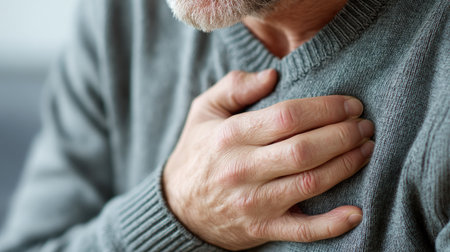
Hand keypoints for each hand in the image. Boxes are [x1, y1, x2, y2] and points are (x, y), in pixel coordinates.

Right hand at [163, 69, 373, 249]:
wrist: (178, 206)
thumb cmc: (197, 153)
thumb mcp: (204, 112)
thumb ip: (234, 87)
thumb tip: (273, 74)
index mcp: (231, 136)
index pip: (288, 117)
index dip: (325, 108)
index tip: (349, 104)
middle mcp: (243, 170)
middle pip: (304, 150)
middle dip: (343, 135)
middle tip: (363, 126)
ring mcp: (254, 203)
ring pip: (310, 184)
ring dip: (346, 166)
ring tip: (366, 149)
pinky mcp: (262, 229)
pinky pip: (302, 231)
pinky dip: (332, 224)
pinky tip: (356, 212)